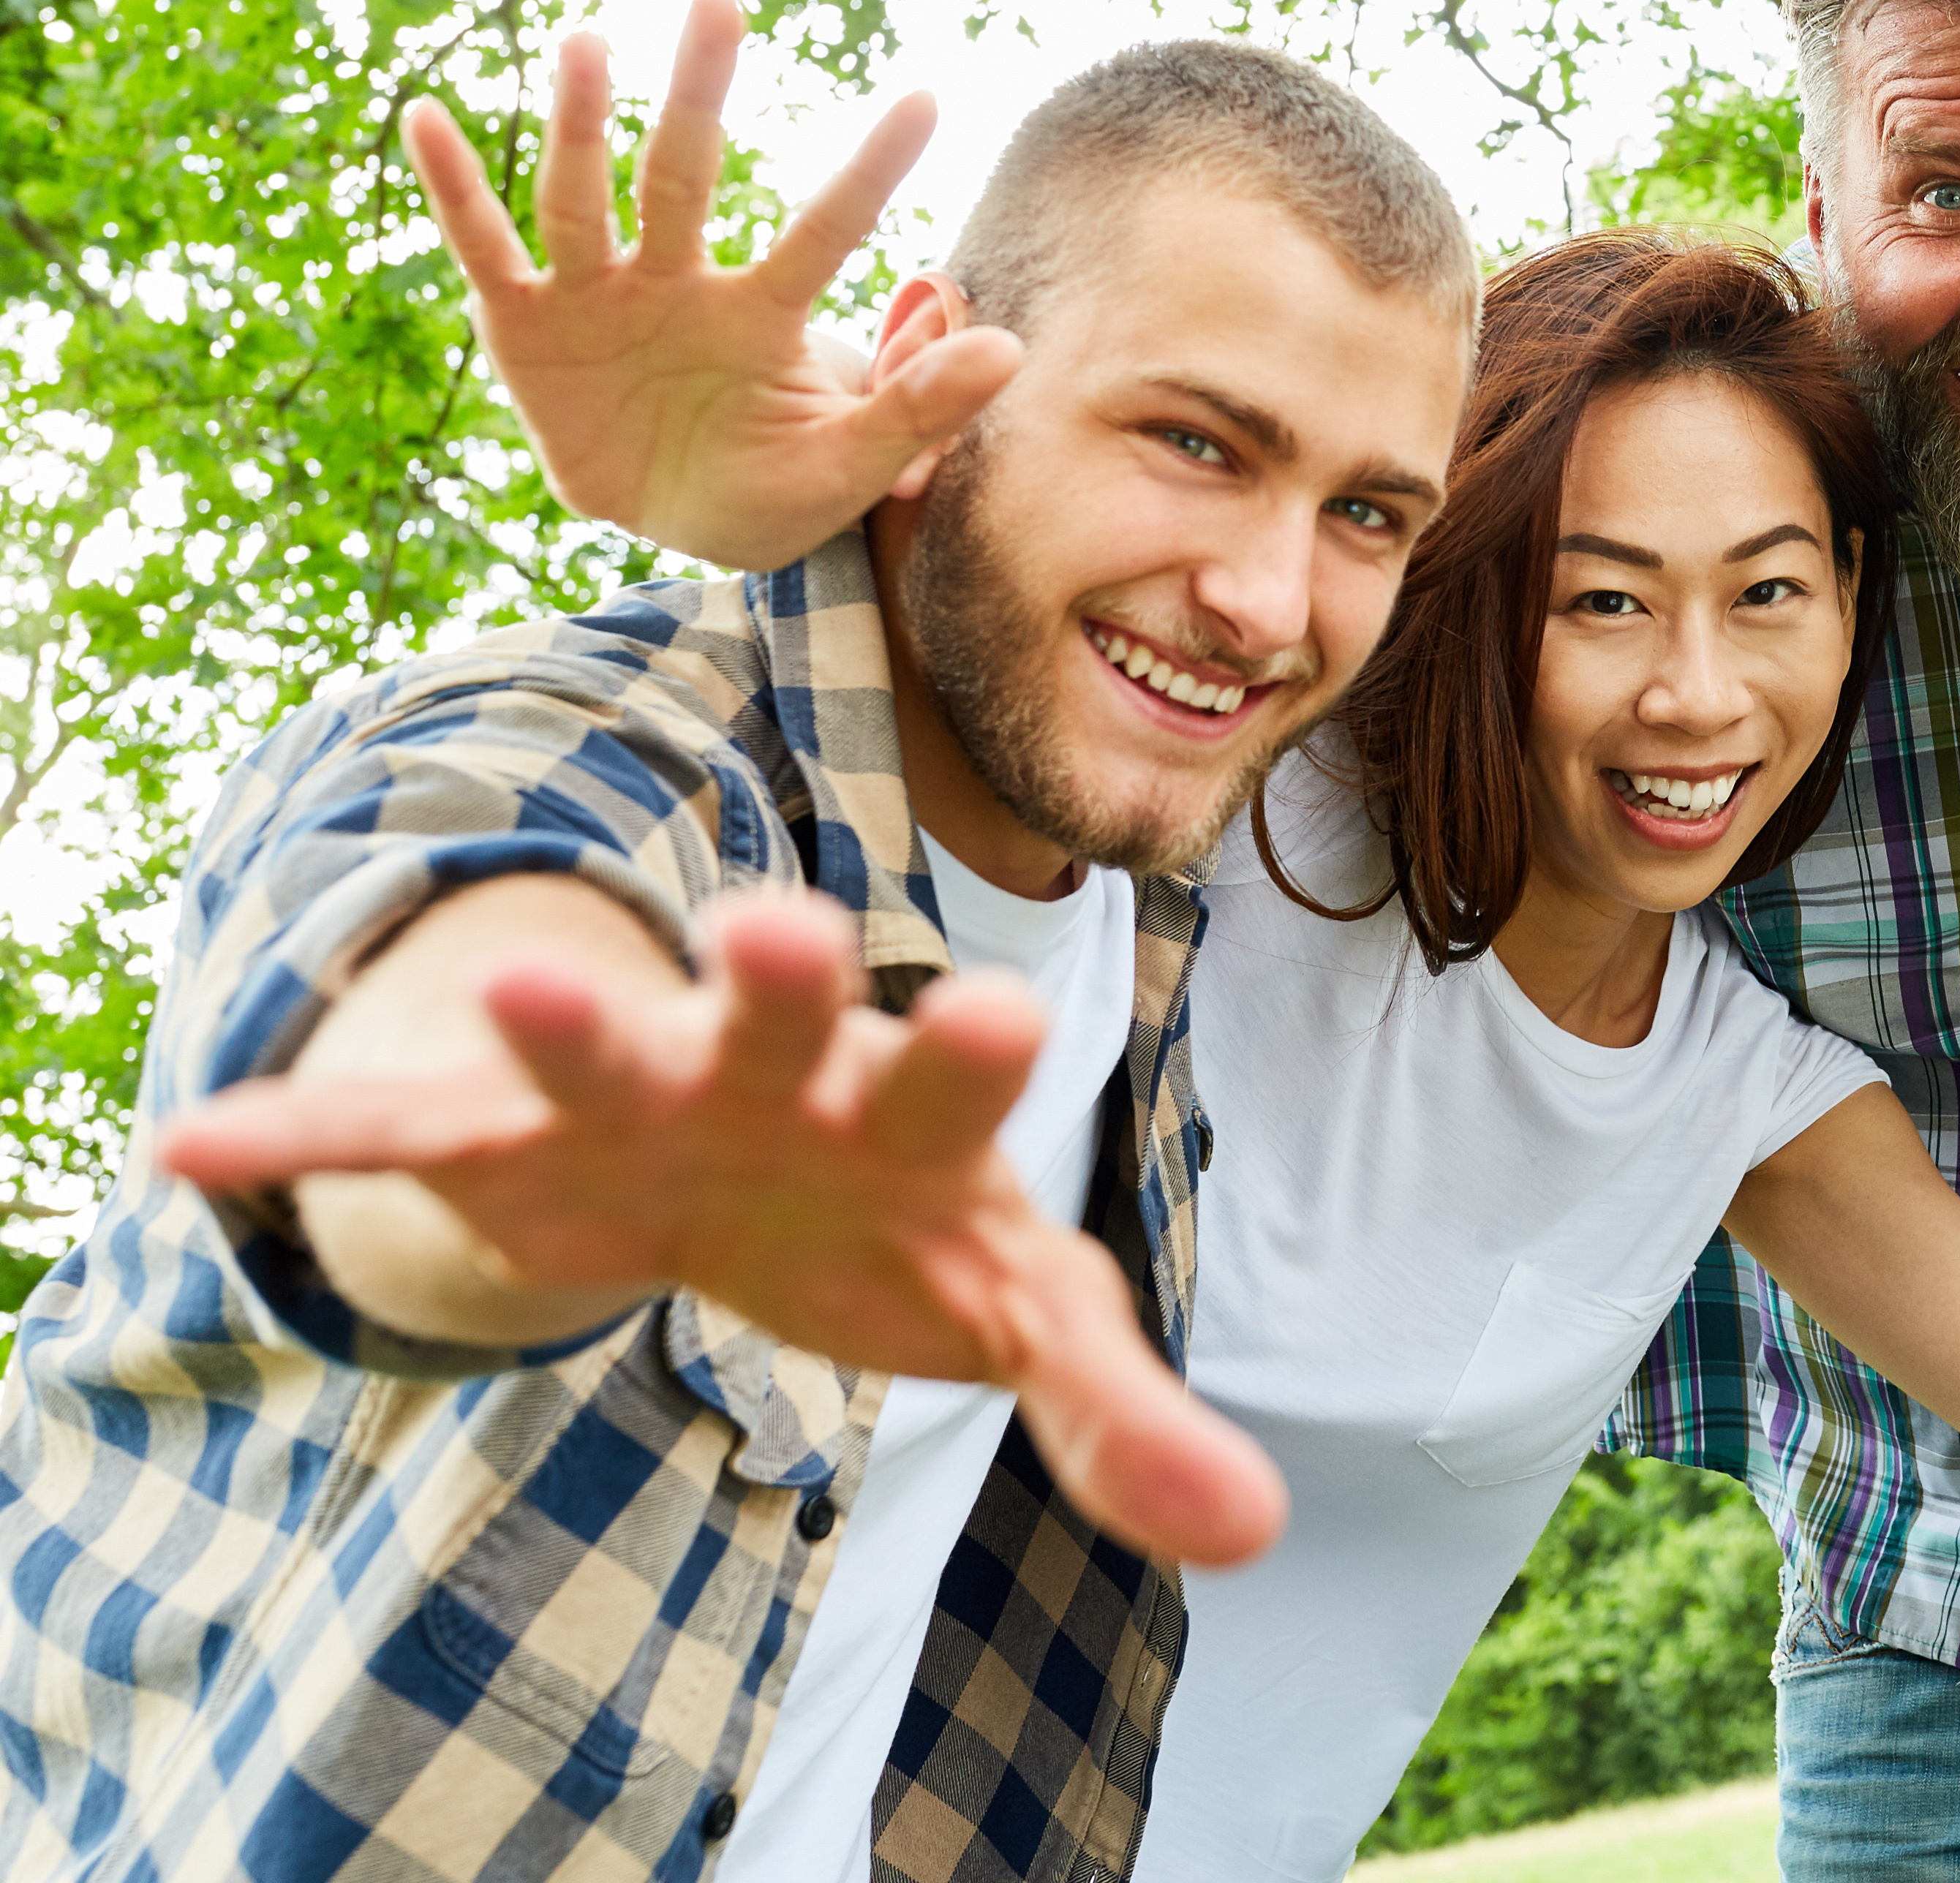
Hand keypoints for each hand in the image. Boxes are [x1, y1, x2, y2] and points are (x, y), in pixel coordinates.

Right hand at [161, 888, 1284, 1567]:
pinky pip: (403, 1127)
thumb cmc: (911, 1229)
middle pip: (795, 1019)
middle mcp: (785, 1071)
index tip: (1006, 1016)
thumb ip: (1123, 1422)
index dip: (975, 1058)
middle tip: (779, 926)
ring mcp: (641, 1090)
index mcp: (914, 1115)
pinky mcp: (507, 1136)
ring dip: (565, 1022)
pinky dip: (311, 1131)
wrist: (751, 1170)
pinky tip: (204, 1142)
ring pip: (603, 1046)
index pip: (961, 1082)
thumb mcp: (1017, 1320)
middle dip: (783, 979)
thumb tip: (1257, 1532)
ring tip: (524, 985)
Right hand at [407, 0, 1017, 569]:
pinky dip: (454, 186)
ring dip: (583, 123)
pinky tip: (426, 116)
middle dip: (700, 91)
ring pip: (587, 196)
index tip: (927, 99)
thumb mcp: (853, 464)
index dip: (872, 170)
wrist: (680, 525)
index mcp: (765, 312)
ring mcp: (599, 295)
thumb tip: (1014, 347)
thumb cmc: (775, 486)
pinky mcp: (527, 323)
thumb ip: (921, 406)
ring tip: (587, 41)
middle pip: (688, 172)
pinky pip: (487, 245)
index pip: (827, 229)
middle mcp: (681, 280)